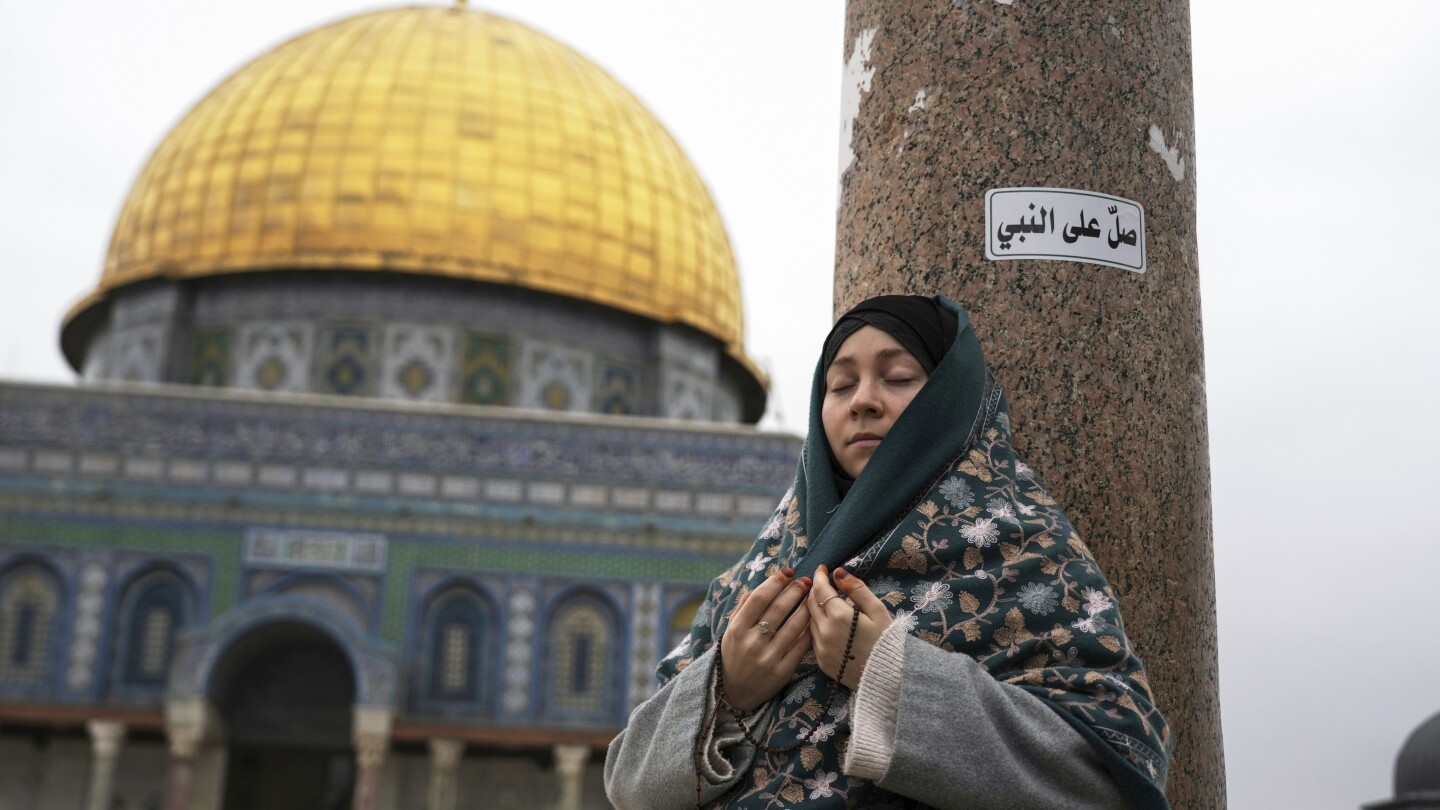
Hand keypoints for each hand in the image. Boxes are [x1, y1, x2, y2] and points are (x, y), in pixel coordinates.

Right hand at [720, 567, 812, 711]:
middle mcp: (752, 642)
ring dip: (806, 608)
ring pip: (793, 626)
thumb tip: (757, 587)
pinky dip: (809, 631)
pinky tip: (815, 620)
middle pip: (778, 609)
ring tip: (813, 596)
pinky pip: (800, 647)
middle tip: (806, 580)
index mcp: (737, 629)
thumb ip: (742, 609)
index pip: (758, 598)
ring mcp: (768, 658)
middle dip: (795, 591)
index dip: (775, 582)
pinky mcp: (782, 672)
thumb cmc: (734, 655)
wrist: (734, 693)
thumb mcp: (730, 632)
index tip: (787, 572)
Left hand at [807, 565, 892, 689]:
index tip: (822, 568)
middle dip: (815, 589)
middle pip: (810, 603)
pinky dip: (817, 626)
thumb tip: (838, 573)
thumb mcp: (877, 610)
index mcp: (839, 616)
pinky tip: (828, 624)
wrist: (888, 677)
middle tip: (823, 582)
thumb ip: (857, 589)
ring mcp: (820, 648)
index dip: (820, 576)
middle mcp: (824, 631)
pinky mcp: (820, 661)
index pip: (821, 589)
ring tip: (826, 602)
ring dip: (815, 608)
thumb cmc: (886, 640)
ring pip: (809, 620)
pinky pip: (812, 638)